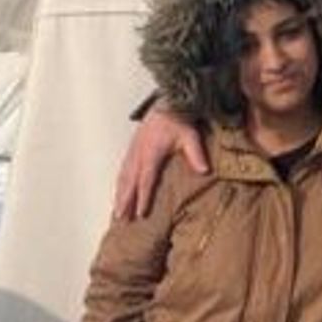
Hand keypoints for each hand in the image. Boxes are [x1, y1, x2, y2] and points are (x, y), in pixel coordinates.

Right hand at [113, 103, 207, 219]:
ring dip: (119, 194)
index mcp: (151, 152)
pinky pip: (123, 169)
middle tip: (121, 218)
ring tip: (116, 212)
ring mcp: (133, 150)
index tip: (141, 213)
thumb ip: (196, 153)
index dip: (143, 197)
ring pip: (123, 176)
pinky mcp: (132, 148)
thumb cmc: (179, 120)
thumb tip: (204, 171)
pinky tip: (118, 192)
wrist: (167, 103)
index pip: (146, 179)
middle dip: (125, 201)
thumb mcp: (190, 135)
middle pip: (129, 181)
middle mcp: (139, 153)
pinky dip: (119, 183)